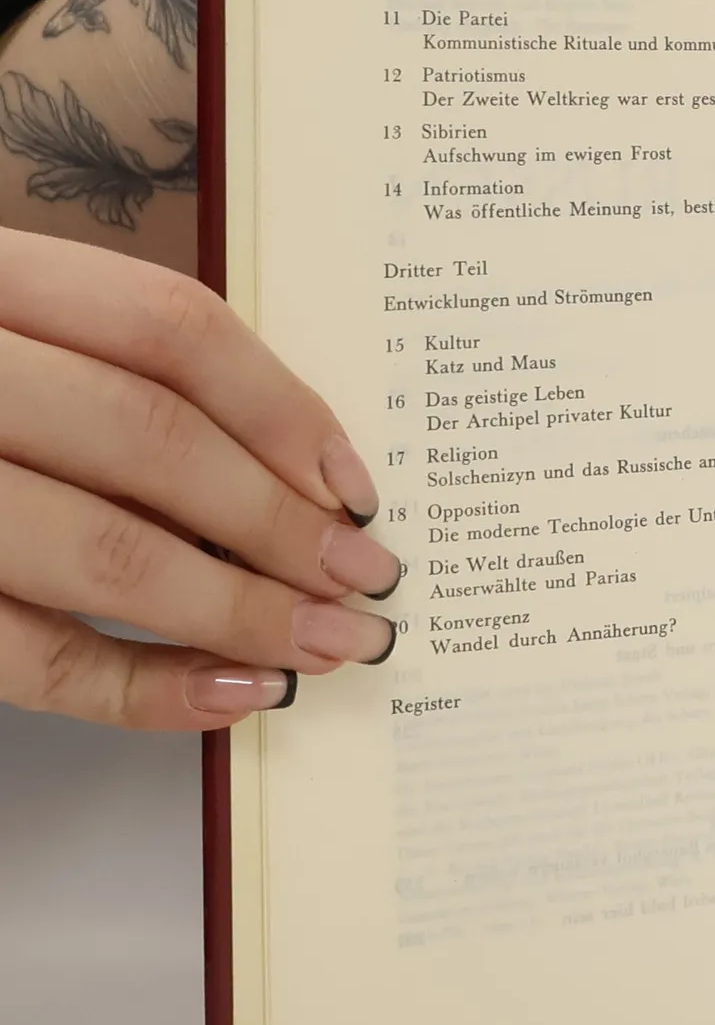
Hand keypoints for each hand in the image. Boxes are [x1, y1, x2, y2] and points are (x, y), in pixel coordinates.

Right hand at [0, 229, 399, 727]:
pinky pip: (30, 658)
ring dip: (239, 611)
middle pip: (150, 440)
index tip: (360, 486)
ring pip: (102, 551)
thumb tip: (304, 481)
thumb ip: (116, 378)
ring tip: (328, 644)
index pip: (166, 327)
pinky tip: (235, 698)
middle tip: (369, 582)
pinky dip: (146, 689)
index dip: (285, 409)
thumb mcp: (17, 341)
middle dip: (280, 525)